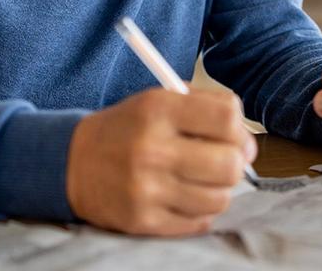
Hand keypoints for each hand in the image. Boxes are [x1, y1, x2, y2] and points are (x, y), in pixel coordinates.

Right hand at [65, 88, 256, 235]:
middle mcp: (151, 149)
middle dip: (235, 163)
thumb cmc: (128, 129)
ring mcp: (146, 189)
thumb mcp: (158, 100)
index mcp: (157, 109)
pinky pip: (199, 222)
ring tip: (201, 179)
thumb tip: (248, 141)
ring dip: (219, 190)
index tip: (236, 137)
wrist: (73, 163)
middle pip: (229, 165)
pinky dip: (200, 210)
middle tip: (226, 162)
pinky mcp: (143, 221)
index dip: (240, 129)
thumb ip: (206, 108)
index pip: (226, 118)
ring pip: (219, 198)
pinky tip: (184, 195)